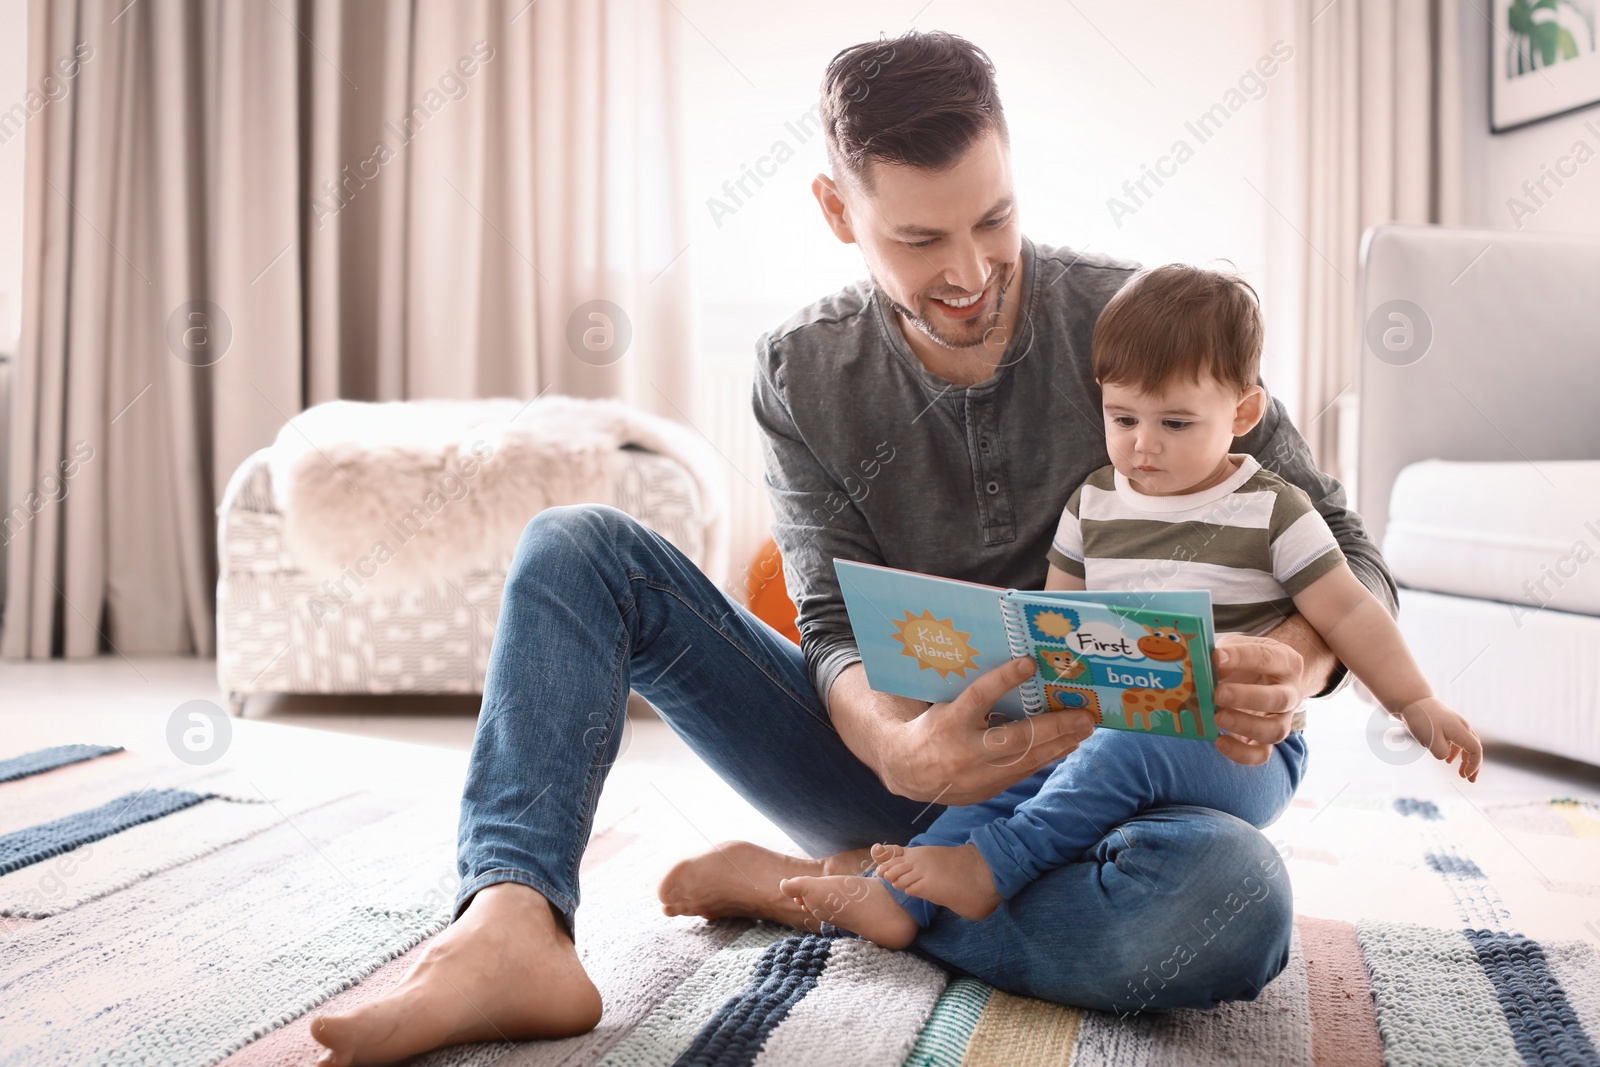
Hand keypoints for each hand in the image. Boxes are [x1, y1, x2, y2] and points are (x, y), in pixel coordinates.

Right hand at [883, 657, 1095, 805]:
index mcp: (949, 722)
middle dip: (1054, 726)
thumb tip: (1020, 677)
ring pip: (1026, 759)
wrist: (908, 772)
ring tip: (1083, 730)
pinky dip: (1047, 758)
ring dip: (1059, 744)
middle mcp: (964, 750)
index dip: (1004, 679)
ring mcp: (977, 775)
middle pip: (1016, 737)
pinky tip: (1066, 746)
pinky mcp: (986, 791)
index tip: (1029, 663)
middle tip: (1084, 715)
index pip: (978, 697)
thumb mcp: (946, 707)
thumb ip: (976, 699)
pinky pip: (1023, 773)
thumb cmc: (934, 729)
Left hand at [1211, 632, 1305, 765]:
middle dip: (1247, 697)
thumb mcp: (1236, 648)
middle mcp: (1290, 693)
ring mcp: (1283, 720)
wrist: (1263, 677)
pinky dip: (1241, 753)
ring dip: (1245, 726)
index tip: (1216, 657)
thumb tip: (1199, 665)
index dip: (1241, 657)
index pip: (1266, 658)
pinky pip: (1262, 754)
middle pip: (1280, 699)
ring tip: (1217, 717)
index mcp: (1285, 662)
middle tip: (1218, 694)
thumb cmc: (1245, 661)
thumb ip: (1222, 655)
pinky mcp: (1268, 741)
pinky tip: (1219, 741)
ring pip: (1275, 731)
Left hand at [1397, 697, 1482, 781]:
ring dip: (1466, 760)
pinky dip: (1456, 752)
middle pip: (1475, 748)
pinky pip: (1458, 741)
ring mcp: (1456, 725)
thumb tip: (1446, 758)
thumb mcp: (1430, 739)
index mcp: (1461, 731)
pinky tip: (1449, 760)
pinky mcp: (1448, 725)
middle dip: (1474, 765)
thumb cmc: (1422, 719)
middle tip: (1470, 780)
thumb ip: (1441, 752)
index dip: (1474, 764)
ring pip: (1467, 745)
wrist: (1413, 701)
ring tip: (1461, 773)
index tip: (1465, 775)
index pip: (1476, 750)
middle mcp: (1462, 727)